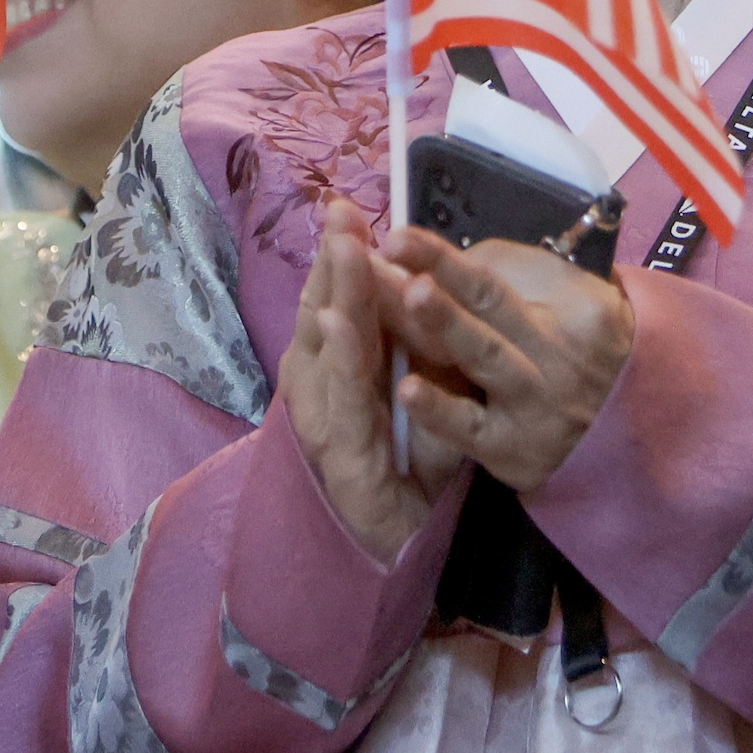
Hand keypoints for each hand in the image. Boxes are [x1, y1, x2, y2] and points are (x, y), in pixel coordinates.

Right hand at [280, 200, 457, 561]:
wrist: (397, 544)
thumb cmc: (408, 464)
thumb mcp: (423, 391)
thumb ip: (422, 346)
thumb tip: (432, 285)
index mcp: (339, 364)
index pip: (339, 299)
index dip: (342, 255)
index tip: (349, 208)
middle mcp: (320, 384)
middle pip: (324, 310)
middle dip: (333, 259)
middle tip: (341, 210)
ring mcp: (323, 417)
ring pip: (326, 346)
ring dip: (333, 293)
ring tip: (341, 248)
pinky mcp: (338, 453)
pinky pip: (341, 399)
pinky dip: (337, 358)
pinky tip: (336, 320)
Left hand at [379, 225, 633, 493]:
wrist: (629, 425)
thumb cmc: (573, 344)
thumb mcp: (563, 297)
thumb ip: (505, 274)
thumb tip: (427, 259)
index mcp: (567, 307)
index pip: (493, 279)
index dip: (442, 257)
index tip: (397, 238)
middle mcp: (555, 352)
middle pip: (487, 313)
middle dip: (442, 285)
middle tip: (392, 263)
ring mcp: (536, 404)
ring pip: (486, 360)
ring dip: (447, 327)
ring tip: (408, 298)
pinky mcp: (516, 451)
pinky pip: (474, 430)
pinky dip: (442, 412)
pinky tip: (407, 392)